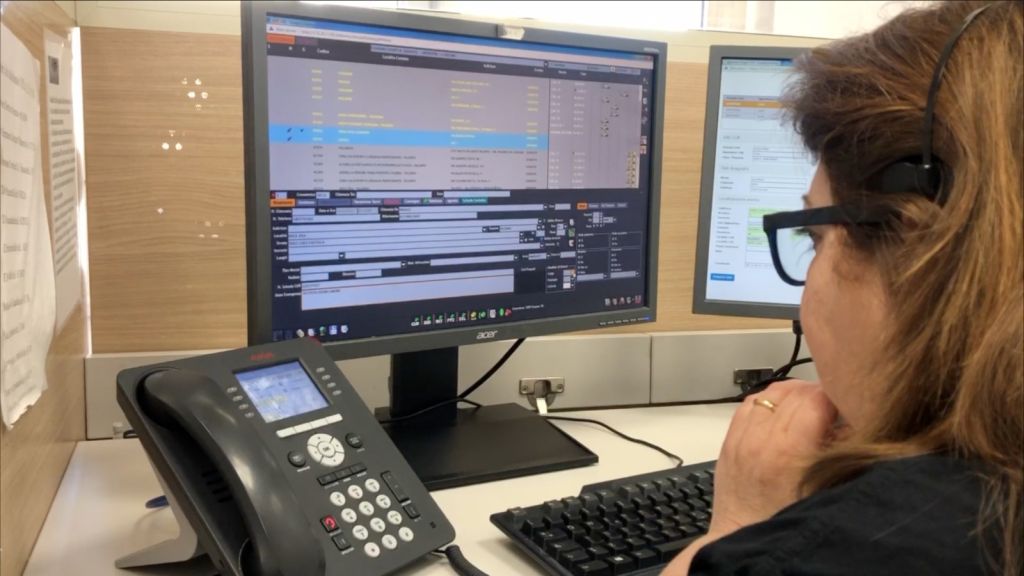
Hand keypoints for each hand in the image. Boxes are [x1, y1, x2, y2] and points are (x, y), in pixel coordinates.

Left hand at [661, 381, 836, 575]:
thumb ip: (841, 452)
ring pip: (770, 393)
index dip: (836, 398)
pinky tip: (781, 413)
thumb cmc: (789, 519)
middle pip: (794, 392)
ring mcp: (741, 437)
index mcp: (789, 451)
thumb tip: (852, 421)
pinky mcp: (729, 439)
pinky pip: (749, 404)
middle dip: (817, 395)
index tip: (847, 407)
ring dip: (792, 395)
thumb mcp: (826, 489)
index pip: (816, 399)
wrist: (744, 537)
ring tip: (807, 408)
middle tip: (832, 409)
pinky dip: (768, 402)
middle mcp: (761, 438)